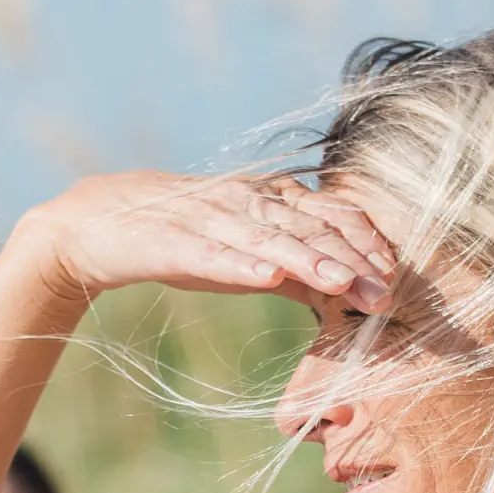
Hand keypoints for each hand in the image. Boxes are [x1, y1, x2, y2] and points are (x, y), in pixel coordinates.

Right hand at [19, 171, 394, 312]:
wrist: (98, 224)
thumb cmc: (183, 239)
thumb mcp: (248, 252)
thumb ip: (297, 268)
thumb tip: (351, 292)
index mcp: (267, 199)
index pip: (327, 214)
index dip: (364, 240)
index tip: (395, 271)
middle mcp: (244, 201)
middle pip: (308, 227)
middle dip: (352, 259)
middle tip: (387, 290)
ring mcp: (208, 218)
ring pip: (268, 239)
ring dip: (309, 260)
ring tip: (343, 281)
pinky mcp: (172, 241)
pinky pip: (212, 253)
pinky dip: (240, 264)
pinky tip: (266, 277)